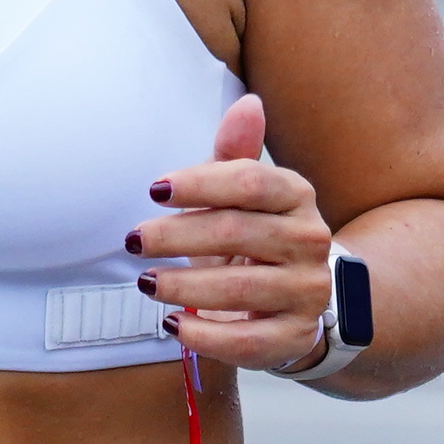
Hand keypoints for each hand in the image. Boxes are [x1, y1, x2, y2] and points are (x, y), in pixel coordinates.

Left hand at [131, 95, 337, 370]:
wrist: (300, 296)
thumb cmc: (254, 235)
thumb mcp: (243, 195)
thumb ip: (235, 154)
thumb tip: (247, 103)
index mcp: (296, 195)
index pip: (250, 182)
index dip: (200, 183)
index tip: (154, 189)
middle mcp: (309, 241)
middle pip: (236, 232)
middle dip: (177, 236)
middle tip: (134, 241)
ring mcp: (307, 291)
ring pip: (240, 288)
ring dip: (184, 286)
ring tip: (147, 282)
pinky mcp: (295, 336)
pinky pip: (248, 341)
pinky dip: (205, 335)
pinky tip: (175, 324)